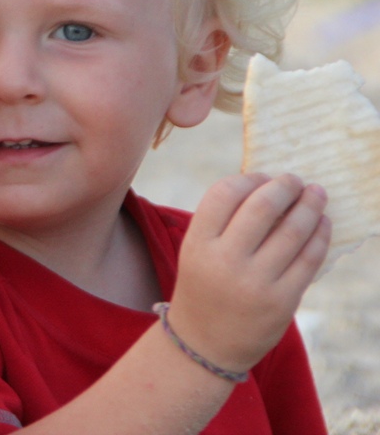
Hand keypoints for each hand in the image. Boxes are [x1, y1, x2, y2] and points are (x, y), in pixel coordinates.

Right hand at [165, 173, 329, 373]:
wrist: (205, 344)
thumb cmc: (204, 286)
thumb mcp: (198, 251)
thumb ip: (224, 222)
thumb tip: (268, 186)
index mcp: (198, 243)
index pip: (224, 193)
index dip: (248, 178)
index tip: (262, 176)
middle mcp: (225, 261)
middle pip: (262, 207)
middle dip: (284, 186)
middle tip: (295, 179)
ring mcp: (255, 283)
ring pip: (292, 231)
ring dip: (309, 206)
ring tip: (316, 194)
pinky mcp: (282, 302)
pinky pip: (308, 260)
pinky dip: (319, 235)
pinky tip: (322, 223)